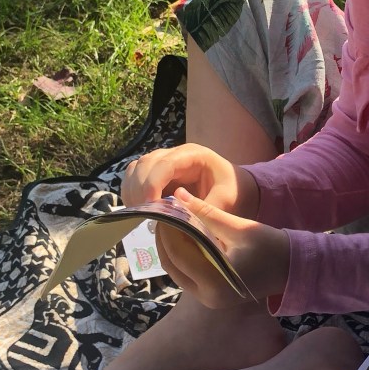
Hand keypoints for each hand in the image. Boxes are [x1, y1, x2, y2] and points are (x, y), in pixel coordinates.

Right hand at [121, 143, 259, 219]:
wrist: (237, 191)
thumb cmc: (234, 193)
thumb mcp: (225, 202)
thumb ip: (202, 208)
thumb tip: (175, 215)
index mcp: (194, 155)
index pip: (165, 163)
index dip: (153, 183)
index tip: (151, 206)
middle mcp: (176, 154)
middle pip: (145, 163)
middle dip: (140, 189)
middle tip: (144, 214)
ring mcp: (164, 162)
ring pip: (136, 169)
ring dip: (133, 190)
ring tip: (140, 213)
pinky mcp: (157, 175)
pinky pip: (135, 178)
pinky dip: (132, 192)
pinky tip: (139, 210)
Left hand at [154, 188, 289, 308]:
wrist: (293, 269)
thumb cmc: (271, 246)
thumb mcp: (238, 227)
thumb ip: (206, 213)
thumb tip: (178, 195)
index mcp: (214, 280)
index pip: (177, 251)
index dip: (166, 228)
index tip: (164, 207)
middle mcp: (207, 296)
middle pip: (171, 264)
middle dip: (164, 238)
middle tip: (165, 214)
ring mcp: (208, 300)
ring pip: (176, 271)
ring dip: (171, 247)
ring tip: (172, 223)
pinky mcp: (210, 298)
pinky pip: (187, 276)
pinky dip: (182, 257)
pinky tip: (184, 238)